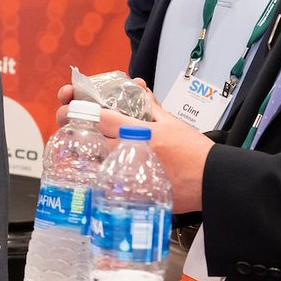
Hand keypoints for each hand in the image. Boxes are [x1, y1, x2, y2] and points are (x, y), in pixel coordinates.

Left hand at [53, 77, 209, 212]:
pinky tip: (93, 165)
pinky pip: (106, 181)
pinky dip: (97, 172)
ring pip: (94, 161)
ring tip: (80, 142)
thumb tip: (138, 89)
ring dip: (84, 151)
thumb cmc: (196, 153)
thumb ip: (150, 106)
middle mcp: (131, 152)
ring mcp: (130, 173)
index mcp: (140, 132)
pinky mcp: (132, 191)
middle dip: (74, 129)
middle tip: (68, 122)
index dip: (80, 110)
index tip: (68, 106)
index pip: (101, 118)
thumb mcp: (173, 123)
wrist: (212, 182)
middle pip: (91, 139)